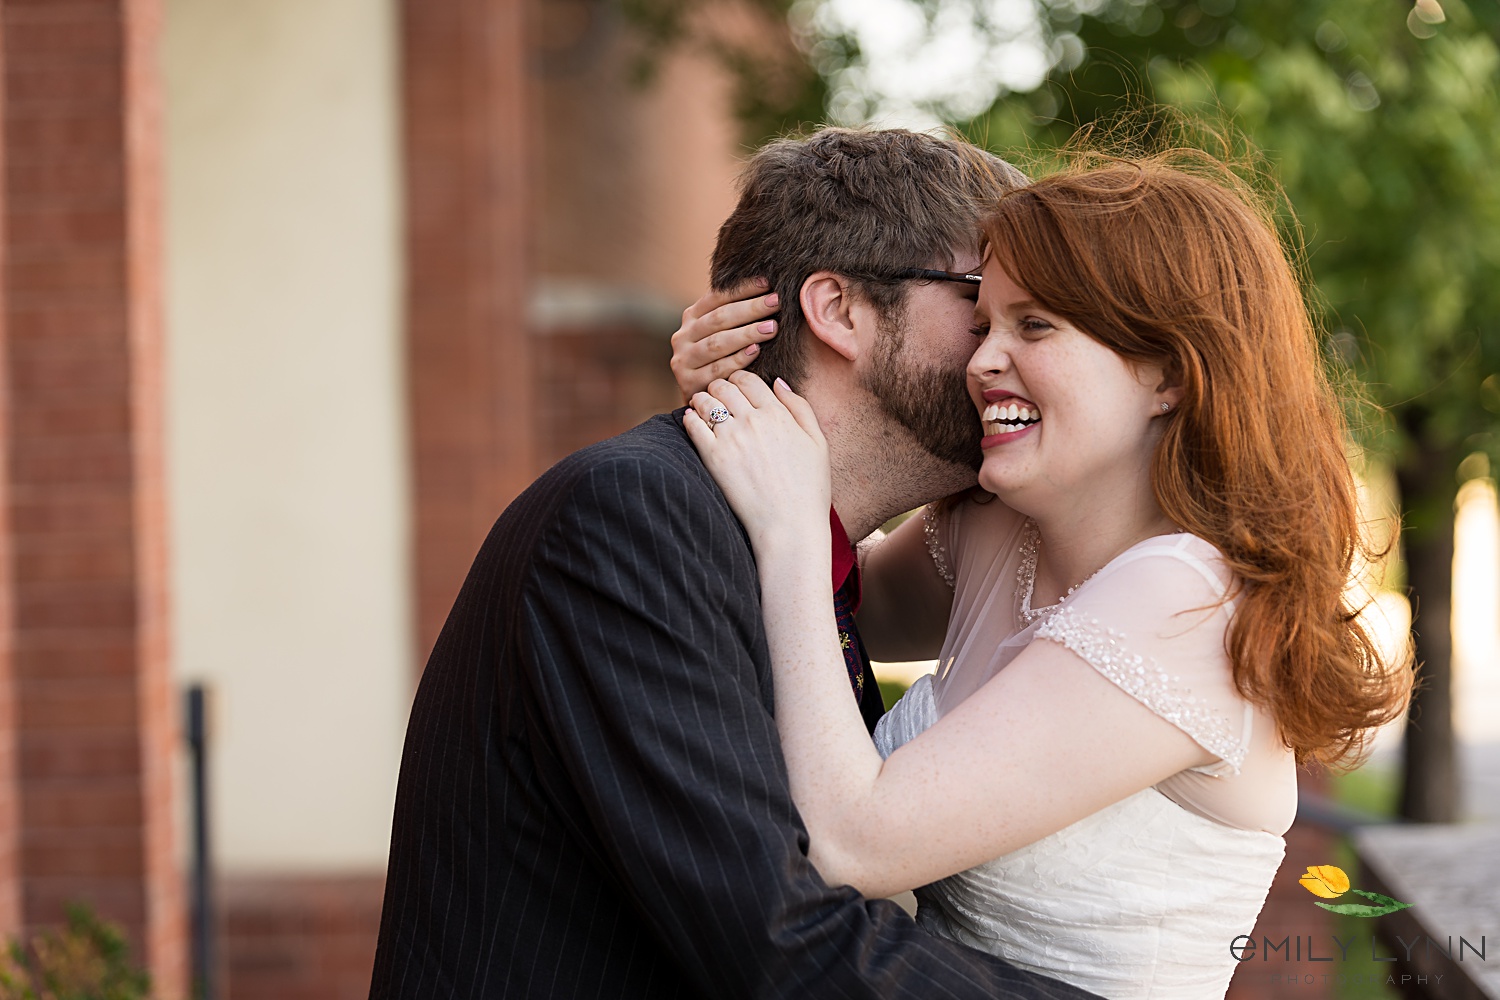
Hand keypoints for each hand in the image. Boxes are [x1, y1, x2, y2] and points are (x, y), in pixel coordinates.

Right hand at [670, 279, 779, 402]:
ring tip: (772, 326)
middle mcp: (683, 336)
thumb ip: (736, 316)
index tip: (767, 283)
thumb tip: (769, 290)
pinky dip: (737, 359)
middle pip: (719, 319)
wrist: (704, 398)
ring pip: (717, 343)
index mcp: (691, 318)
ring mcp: (683, 360)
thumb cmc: (722, 360)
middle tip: (775, 302)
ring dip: (747, 333)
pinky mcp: (688, 382)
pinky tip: (756, 350)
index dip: (742, 289)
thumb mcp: (722, 334)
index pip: (717, 297)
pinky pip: (717, 369)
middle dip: (750, 309)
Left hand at [683, 372, 829, 550]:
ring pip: (705, 400)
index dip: (740, 381)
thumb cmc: (808, 488)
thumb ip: (800, 408)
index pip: (749, 380)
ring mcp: (731, 438)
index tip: (736, 390)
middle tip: (717, 398)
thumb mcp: (817, 443)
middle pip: (725, 386)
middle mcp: (753, 421)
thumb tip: (778, 382)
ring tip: (703, 408)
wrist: (789, 525)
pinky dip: (690, 418)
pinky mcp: (713, 457)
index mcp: (778, 414)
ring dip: (702, 399)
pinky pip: (692, 425)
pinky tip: (693, 423)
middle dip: (720, 387)